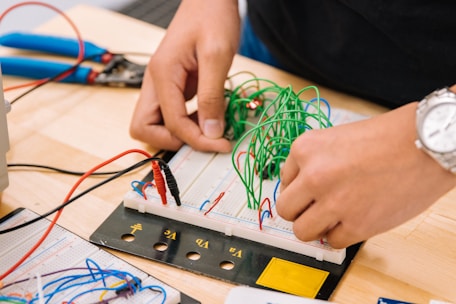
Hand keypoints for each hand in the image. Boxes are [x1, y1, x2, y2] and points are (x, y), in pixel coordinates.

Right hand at [130, 0, 238, 151]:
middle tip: (204, 139)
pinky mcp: (172, 85)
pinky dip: (186, 122)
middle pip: (144, 129)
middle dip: (173, 140)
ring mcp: (161, 84)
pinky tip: (208, 116)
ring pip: (154, 124)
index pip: (171, 123)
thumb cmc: (212, 17)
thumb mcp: (217, 56)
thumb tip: (211, 133)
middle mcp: (155, 82)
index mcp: (162, 74)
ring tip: (209, 129)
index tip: (221, 144)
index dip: (196, 140)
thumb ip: (212, 97)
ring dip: (179, 133)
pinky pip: (170, 114)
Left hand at [277, 102, 455, 248]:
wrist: (426, 143)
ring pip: (302, 232)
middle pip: (286, 210)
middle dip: (301, 211)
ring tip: (334, 217)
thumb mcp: (336, 138)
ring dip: (316, 227)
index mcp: (305, 149)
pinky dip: (341, 235)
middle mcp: (313, 176)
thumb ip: (313, 163)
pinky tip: (354, 220)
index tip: (313, 190)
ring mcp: (333, 202)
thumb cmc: (388, 137)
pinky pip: (333, 242)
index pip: (284, 181)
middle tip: (317, 208)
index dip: (300, 188)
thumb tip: (300, 190)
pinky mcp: (357, 225)